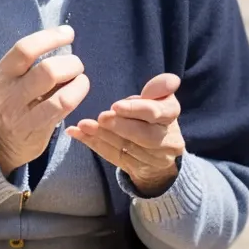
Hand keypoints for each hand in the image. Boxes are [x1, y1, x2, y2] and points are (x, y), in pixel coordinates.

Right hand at [0, 26, 89, 175]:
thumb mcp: (16, 78)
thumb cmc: (18, 99)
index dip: (50, 37)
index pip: (25, 49)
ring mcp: (21, 114)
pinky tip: (79, 89)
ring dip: (77, 80)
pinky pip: (63, 108)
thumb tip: (65, 40)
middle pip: (46, 70)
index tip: (68, 33)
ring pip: (59, 94)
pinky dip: (77, 93)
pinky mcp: (35, 129)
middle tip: (77, 64)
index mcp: (3, 72)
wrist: (4, 139)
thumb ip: (35, 61)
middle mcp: (8, 92)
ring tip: (80, 77)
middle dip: (70, 63)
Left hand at [66, 73, 184, 194]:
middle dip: (121, 126)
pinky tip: (78, 133)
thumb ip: (158, 88)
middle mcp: (168, 140)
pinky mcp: (136, 168)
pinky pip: (113, 156)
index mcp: (171, 115)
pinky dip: (94, 144)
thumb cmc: (151, 114)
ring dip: (103, 136)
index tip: (116, 105)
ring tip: (84, 125)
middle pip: (146, 136)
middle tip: (101, 117)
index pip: (159, 113)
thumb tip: (171, 80)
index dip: (137, 109)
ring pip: (128, 148)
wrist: (157, 149)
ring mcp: (154, 159)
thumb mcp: (157, 98)